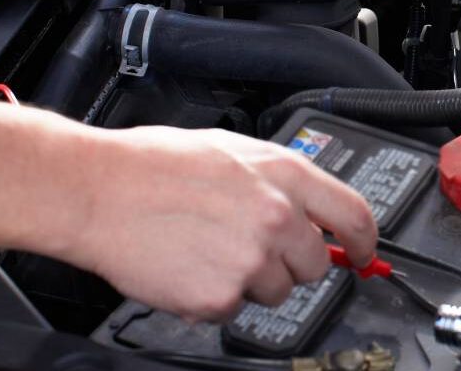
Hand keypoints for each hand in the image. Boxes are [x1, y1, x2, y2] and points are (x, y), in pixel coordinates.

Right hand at [64, 126, 376, 322]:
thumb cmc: (154, 164)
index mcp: (285, 175)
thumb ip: (279, 180)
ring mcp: (251, 260)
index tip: (362, 251)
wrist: (97, 191)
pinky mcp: (220, 296)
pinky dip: (212, 299)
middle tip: (251, 248)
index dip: (364, 240)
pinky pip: (232, 310)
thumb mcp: (233, 150)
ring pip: (276, 291)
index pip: (353, 214)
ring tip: (208, 251)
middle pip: (316, 264)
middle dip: (290, 263)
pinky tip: (187, 267)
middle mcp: (277, 218)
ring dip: (250, 281)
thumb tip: (309, 206)